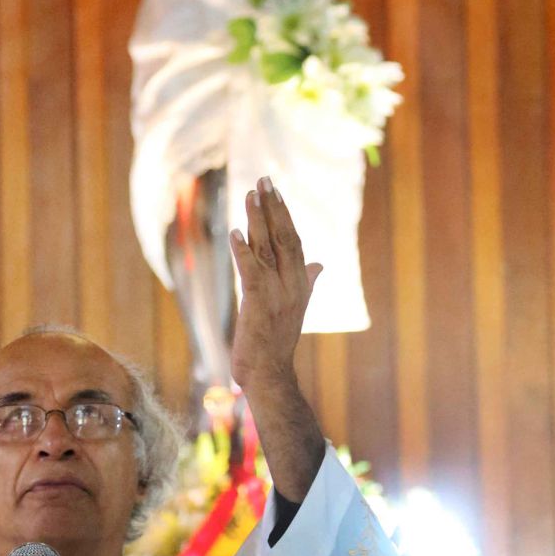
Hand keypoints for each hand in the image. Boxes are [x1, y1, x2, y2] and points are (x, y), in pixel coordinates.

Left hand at [229, 177, 320, 389]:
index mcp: (300, 285)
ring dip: (259, 219)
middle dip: (274, 207)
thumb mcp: (294, 308)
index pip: (295, 242)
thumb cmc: (276, 344)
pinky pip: (251, 271)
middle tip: (264, 180)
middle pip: (285, 237)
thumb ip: (307, 282)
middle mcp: (292, 285)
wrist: (271, 376)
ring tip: (251, 194)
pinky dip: (242, 250)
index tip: (276, 192)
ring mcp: (277, 294)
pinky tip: (235, 232)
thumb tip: (319, 264)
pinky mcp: (258, 304)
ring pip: (269, 248)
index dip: (285, 215)